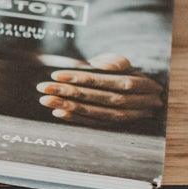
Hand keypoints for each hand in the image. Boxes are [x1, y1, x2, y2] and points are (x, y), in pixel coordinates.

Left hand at [36, 54, 165, 123]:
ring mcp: (127, 117)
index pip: (111, 81)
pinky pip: (95, 124)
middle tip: (44, 88)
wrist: (140, 94)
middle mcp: (138, 104)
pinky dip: (76, 119)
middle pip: (102, 98)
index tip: (56, 75)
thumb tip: (99, 65)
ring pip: (97, 113)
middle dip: (71, 93)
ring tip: (46, 100)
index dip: (84, 79)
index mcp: (143, 85)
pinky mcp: (115, 127)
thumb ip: (115, 61)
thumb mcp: (124, 63)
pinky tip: (58, 113)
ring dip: (70, 107)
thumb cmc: (125, 73)